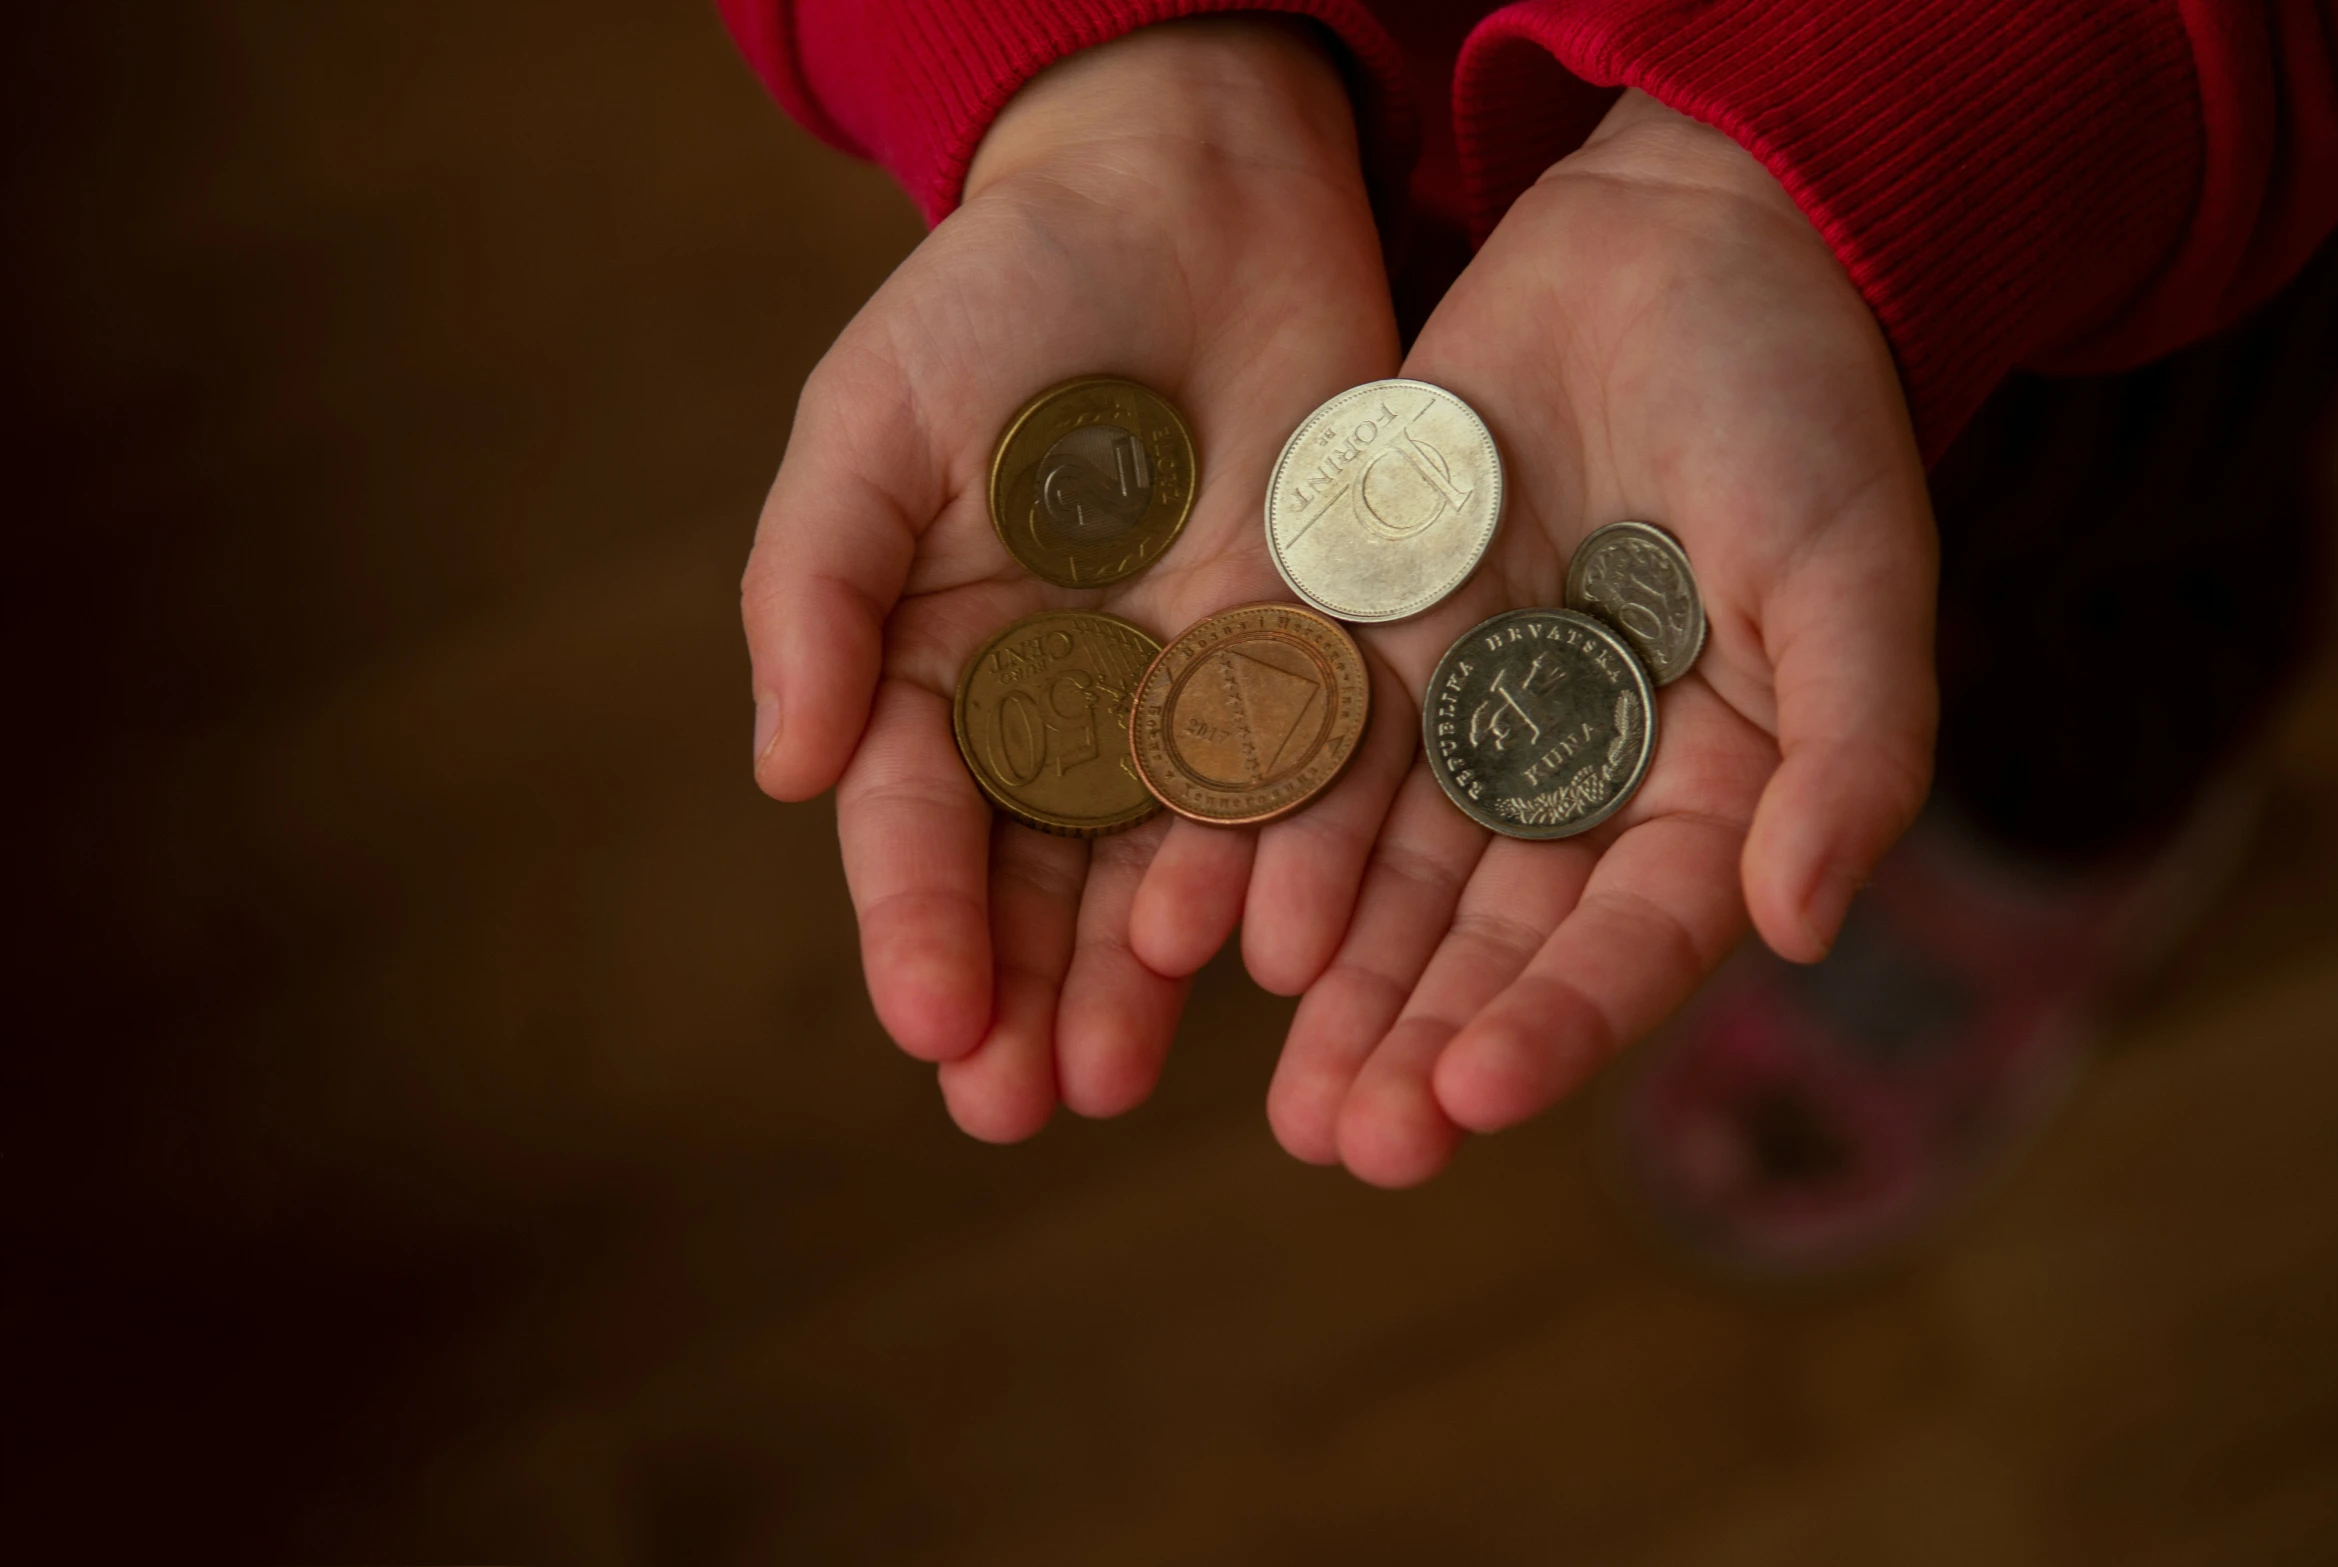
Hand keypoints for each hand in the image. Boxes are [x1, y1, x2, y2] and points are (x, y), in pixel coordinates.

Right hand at [742, 21, 1403, 1139]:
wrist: (1192, 195)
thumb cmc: (1004, 298)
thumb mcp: (874, 424)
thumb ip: (819, 591)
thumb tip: (784, 772)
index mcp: (938, 664)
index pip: (918, 819)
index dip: (915, 922)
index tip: (927, 1020)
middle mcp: (1060, 708)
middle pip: (1033, 879)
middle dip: (1020, 993)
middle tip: (1012, 1108)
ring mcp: (1184, 697)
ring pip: (1155, 866)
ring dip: (1133, 976)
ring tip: (1114, 1075)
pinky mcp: (1306, 664)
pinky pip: (1285, 785)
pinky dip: (1265, 870)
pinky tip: (1252, 957)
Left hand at [1257, 90, 1940, 1184]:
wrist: (1685, 236)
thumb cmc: (1805, 400)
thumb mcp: (1857, 572)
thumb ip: (1850, 752)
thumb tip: (1803, 925)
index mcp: (1707, 787)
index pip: (1628, 938)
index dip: (1556, 1020)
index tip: (1473, 1097)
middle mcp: (1573, 770)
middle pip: (1488, 934)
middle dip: (1417, 1036)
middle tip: (1344, 1142)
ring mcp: (1462, 701)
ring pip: (1382, 865)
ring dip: (1329, 972)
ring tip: (1272, 1084)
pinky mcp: (1369, 622)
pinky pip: (1304, 739)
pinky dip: (1256, 824)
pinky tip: (1198, 915)